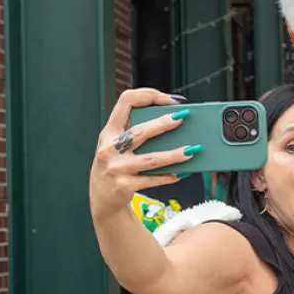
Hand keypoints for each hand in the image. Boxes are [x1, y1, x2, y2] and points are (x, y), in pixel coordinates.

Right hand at [89, 89, 191, 218]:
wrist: (101, 198)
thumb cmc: (115, 164)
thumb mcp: (116, 144)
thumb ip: (135, 131)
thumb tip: (173, 121)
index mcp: (109, 131)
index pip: (126, 101)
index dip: (148, 95)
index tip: (168, 99)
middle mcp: (109, 148)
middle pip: (140, 131)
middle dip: (163, 123)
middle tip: (183, 117)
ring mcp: (116, 168)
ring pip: (150, 159)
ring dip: (173, 155)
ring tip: (192, 150)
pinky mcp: (124, 186)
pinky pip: (151, 179)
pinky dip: (168, 176)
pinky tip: (181, 173)